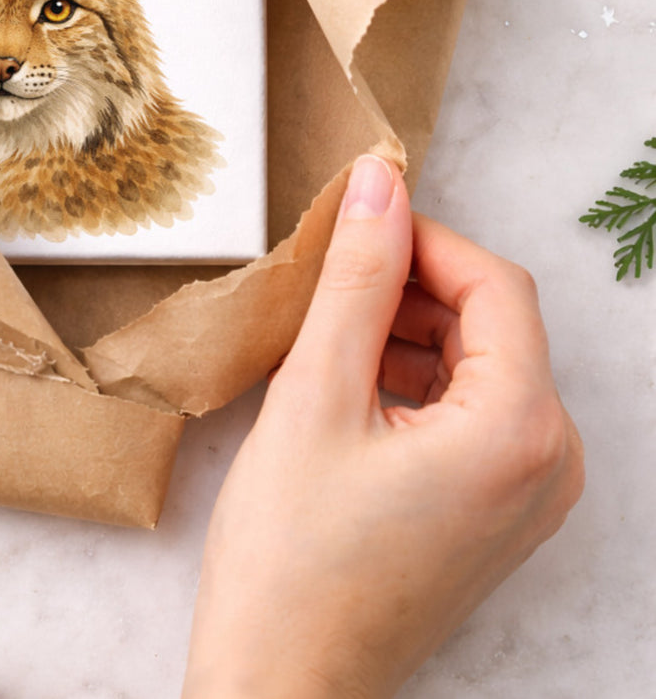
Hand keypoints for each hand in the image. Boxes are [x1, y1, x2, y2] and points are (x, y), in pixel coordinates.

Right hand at [183, 154, 584, 698]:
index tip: (351, 224)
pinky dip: (412, 383)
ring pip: (476, 365)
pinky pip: (470, 414)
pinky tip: (344, 391)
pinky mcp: (496, 513)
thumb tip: (379, 184)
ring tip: (323, 343)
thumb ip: (355, 279)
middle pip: (491, 323)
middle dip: (408, 289)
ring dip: (405, 334)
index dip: (421, 239)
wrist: (282, 682)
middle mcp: (550, 464)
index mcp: (520, 430)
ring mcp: (528, 495)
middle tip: (323, 288)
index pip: (494, 284)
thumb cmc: (291, 557)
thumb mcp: (315, 395)